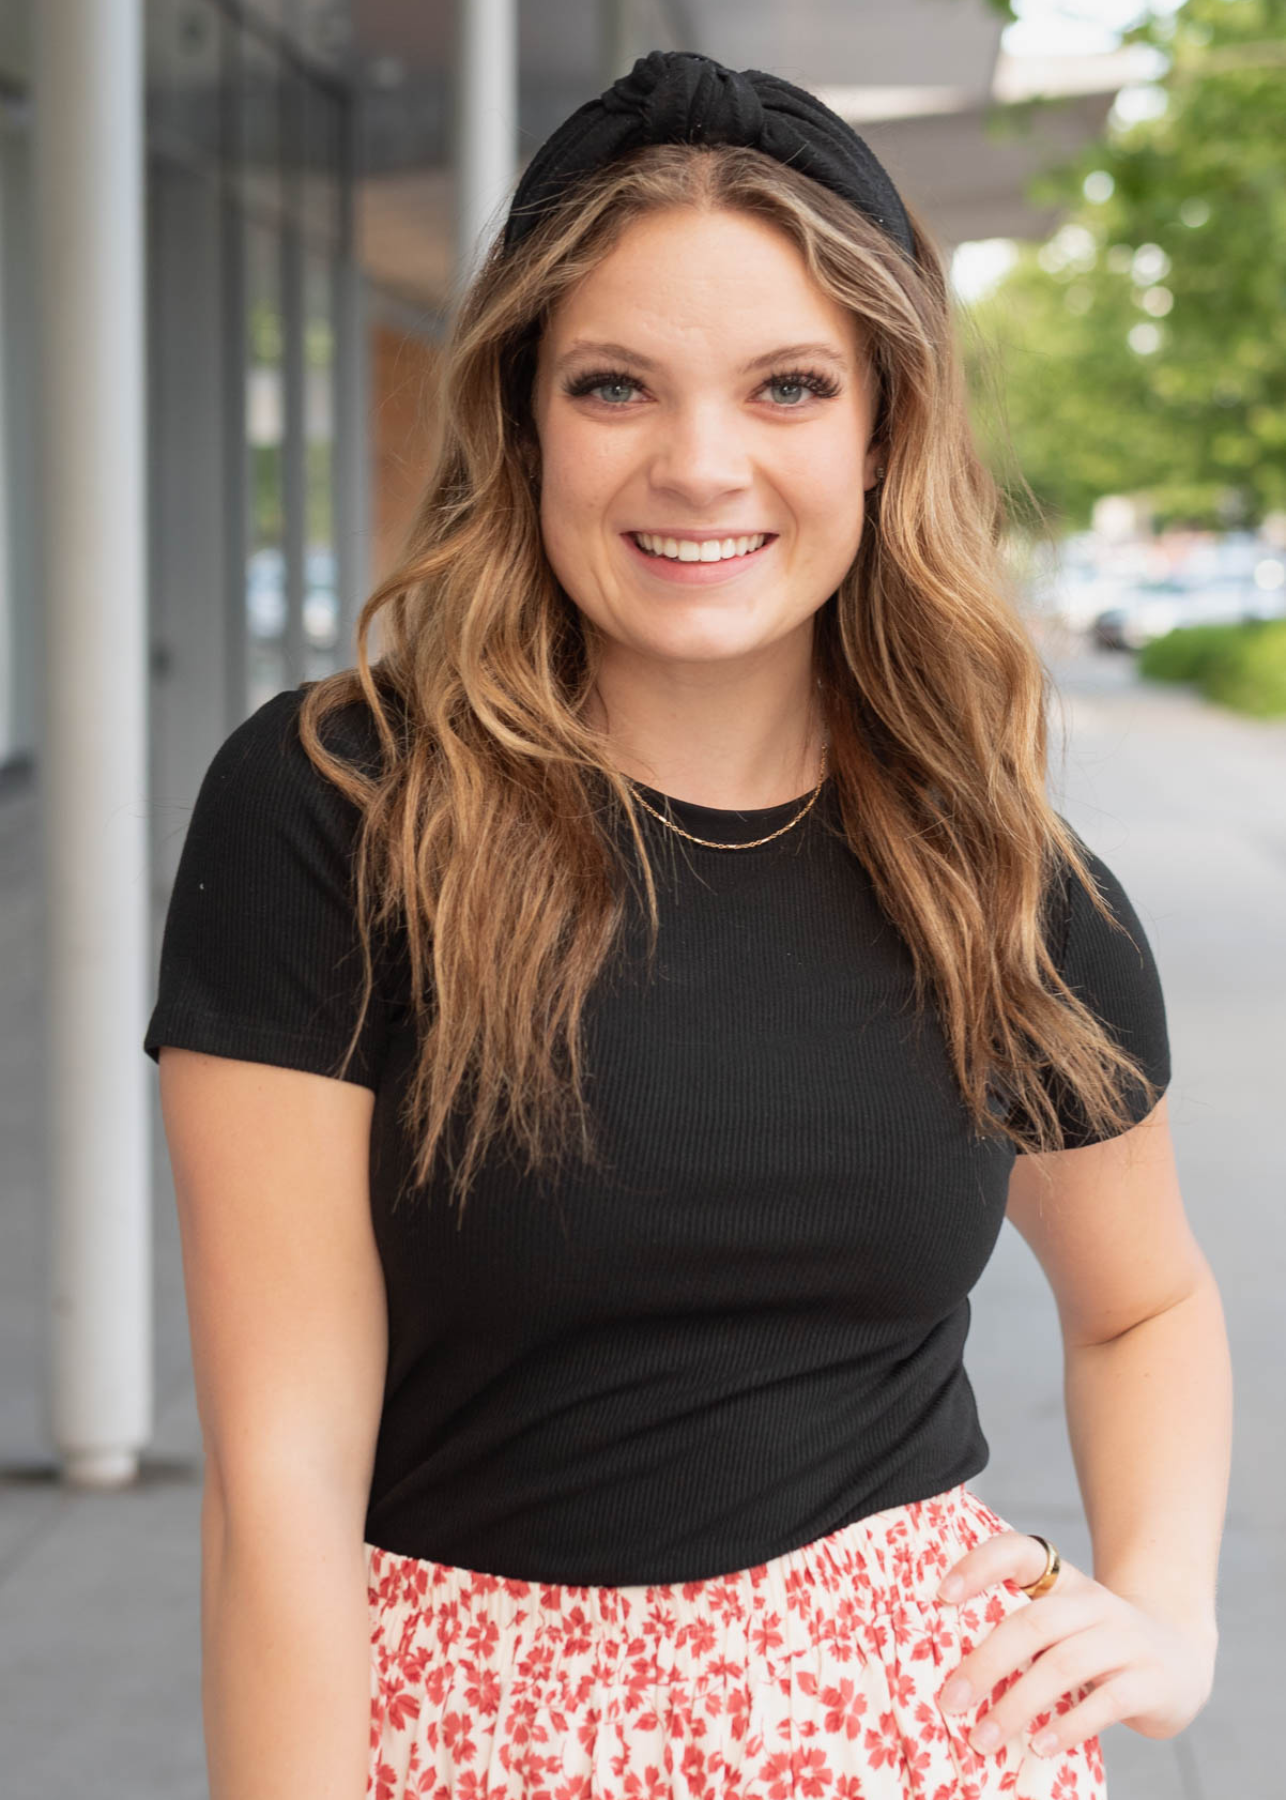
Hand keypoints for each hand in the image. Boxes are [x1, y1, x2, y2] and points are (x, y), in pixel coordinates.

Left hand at [934, 1531, 1216, 1760]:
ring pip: (1063, 1666)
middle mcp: (1095, 1603)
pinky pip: (1104, 1703)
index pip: (1019, 1553)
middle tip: (950, 1701)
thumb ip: (1020, 1635)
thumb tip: (952, 1674)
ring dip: (1017, 1705)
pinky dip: (1067, 1726)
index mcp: (1065, 1582)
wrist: (1182, 1657)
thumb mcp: (1064, 1624)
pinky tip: (1038, 1746)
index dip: (979, 1566)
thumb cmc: (1098, 1645)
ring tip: (983, 1737)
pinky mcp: (1151, 1681)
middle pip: (1032, 1623)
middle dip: (986, 1664)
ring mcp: (1127, 1640)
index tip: (941, 1595)